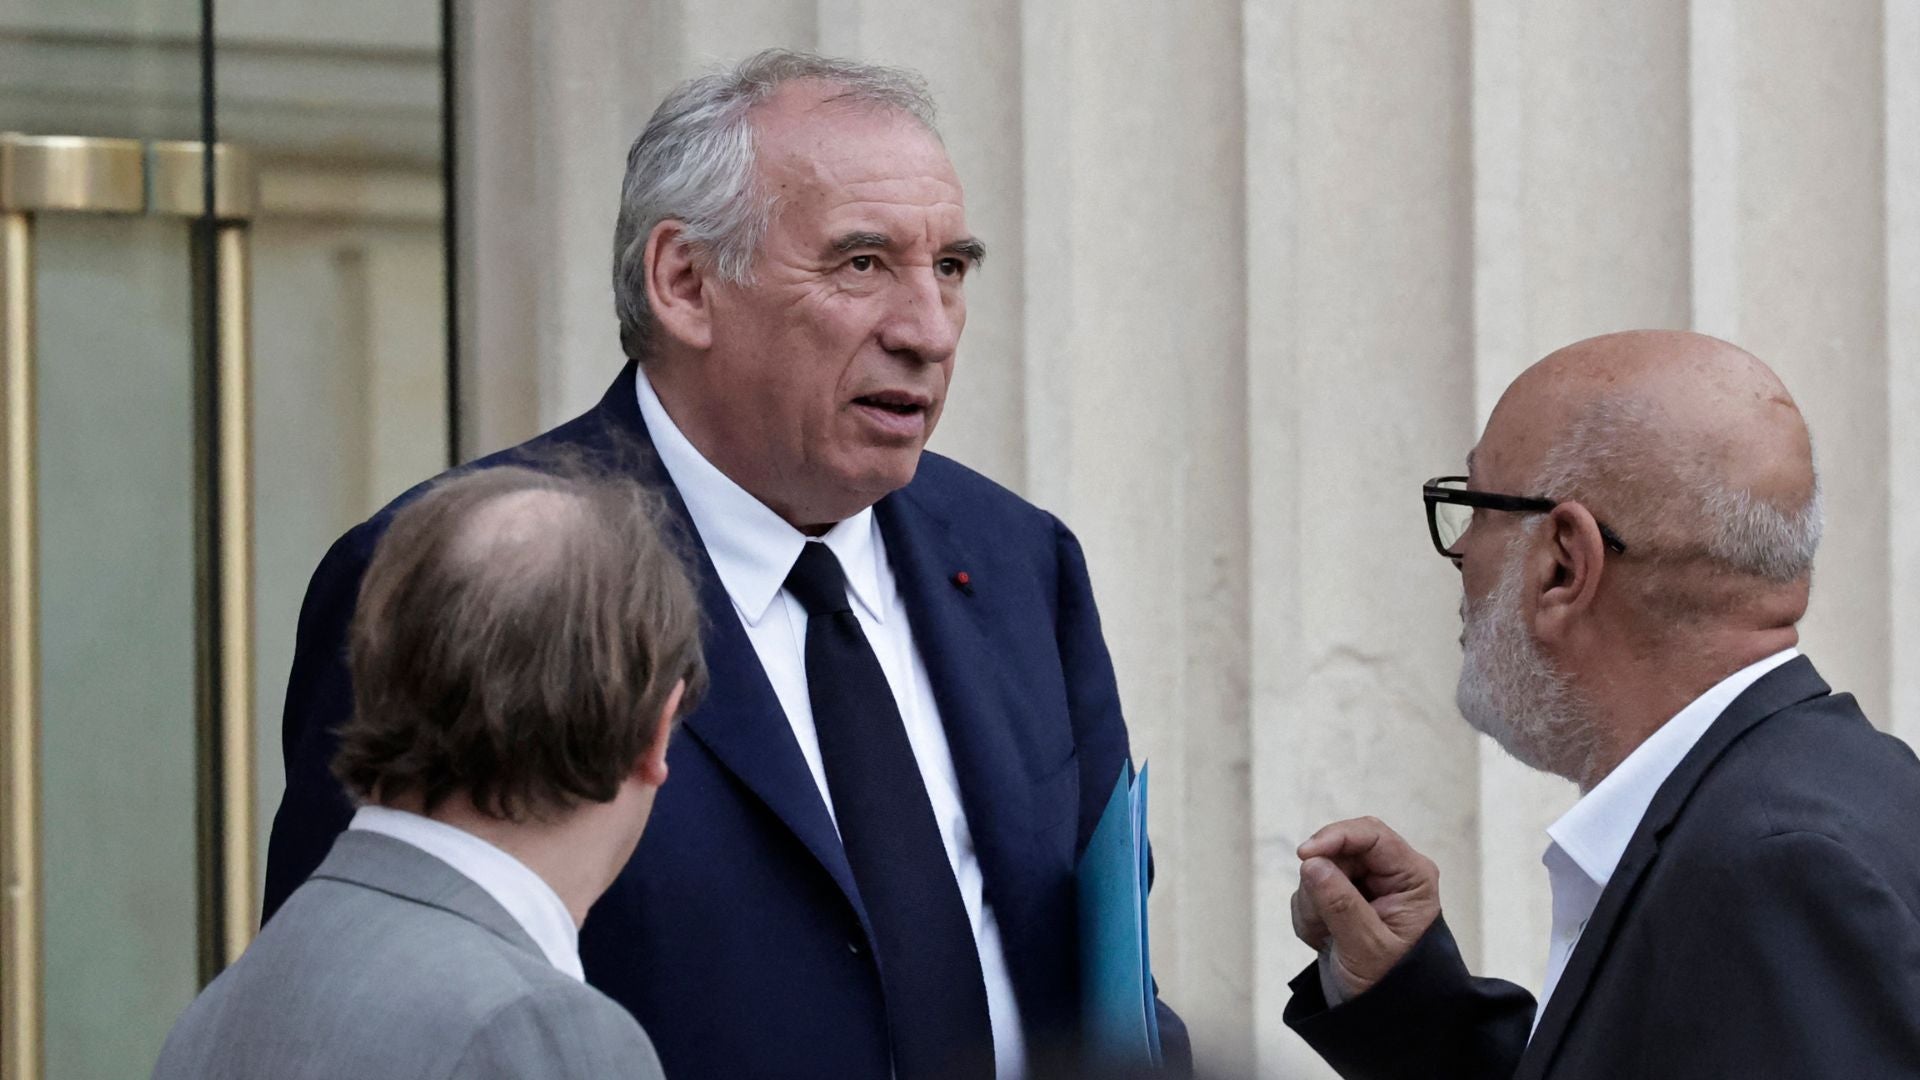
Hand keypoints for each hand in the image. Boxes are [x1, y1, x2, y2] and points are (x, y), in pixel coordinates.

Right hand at [1290, 816, 1441, 998]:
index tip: (1305, 855)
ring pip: (1318, 870)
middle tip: (1320, 922)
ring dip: (1313, 906)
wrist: (1380, 1013)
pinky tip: (1324, 939)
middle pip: (1339, 850)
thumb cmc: (1389, 984)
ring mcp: (1363, 884)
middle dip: (1320, 884)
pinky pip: (1308, 891)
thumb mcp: (1366, 948)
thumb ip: (1340, 904)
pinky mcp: (1341, 896)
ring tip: (1328, 939)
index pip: (1372, 835)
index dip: (1336, 837)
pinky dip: (1309, 917)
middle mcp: (1389, 873)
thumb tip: (1312, 863)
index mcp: (1411, 877)